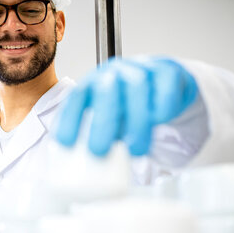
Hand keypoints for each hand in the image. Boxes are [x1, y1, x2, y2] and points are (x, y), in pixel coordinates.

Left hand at [55, 57, 197, 156]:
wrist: (165, 80)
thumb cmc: (132, 102)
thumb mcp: (111, 115)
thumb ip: (102, 132)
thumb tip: (90, 163)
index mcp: (96, 82)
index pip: (78, 97)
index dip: (69, 118)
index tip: (65, 142)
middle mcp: (116, 72)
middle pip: (106, 92)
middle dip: (102, 123)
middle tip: (100, 151)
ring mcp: (142, 69)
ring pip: (137, 89)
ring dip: (136, 122)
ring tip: (136, 149)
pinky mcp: (168, 70)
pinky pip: (165, 88)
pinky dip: (162, 107)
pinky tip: (159, 122)